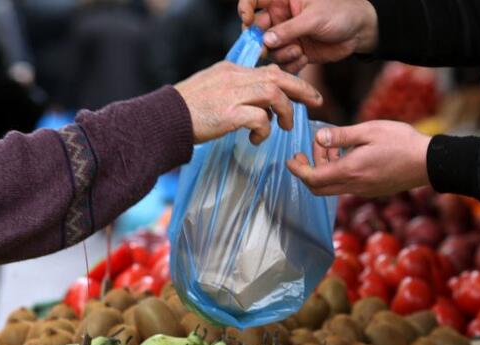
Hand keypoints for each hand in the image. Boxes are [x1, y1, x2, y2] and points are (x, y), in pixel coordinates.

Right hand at [176, 62, 322, 144]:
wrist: (163, 119)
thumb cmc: (186, 110)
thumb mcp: (212, 89)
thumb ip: (235, 90)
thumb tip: (260, 104)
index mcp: (231, 71)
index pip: (269, 71)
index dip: (291, 81)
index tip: (303, 93)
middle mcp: (234, 78)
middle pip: (279, 78)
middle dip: (302, 89)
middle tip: (316, 102)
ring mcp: (232, 95)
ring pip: (274, 95)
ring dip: (285, 113)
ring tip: (284, 127)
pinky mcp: (229, 114)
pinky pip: (260, 119)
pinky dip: (264, 130)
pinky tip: (256, 140)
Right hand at [238, 0, 377, 72]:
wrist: (360, 31)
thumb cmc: (340, 13)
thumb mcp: (314, 18)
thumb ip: (289, 29)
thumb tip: (265, 40)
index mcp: (281, 0)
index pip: (253, 1)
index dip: (245, 9)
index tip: (247, 20)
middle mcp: (281, 18)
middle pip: (256, 30)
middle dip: (260, 41)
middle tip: (267, 49)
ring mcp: (287, 36)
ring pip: (269, 49)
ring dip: (281, 54)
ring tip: (298, 51)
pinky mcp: (295, 52)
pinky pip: (283, 63)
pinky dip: (291, 64)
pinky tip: (304, 58)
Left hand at [287, 121, 431, 196]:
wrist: (429, 163)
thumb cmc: (401, 142)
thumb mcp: (369, 130)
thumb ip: (341, 136)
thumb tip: (318, 138)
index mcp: (350, 171)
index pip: (313, 178)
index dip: (297, 170)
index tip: (291, 159)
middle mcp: (354, 186)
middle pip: (318, 189)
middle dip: (307, 171)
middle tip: (309, 151)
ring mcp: (364, 191)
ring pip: (332, 187)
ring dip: (325, 170)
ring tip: (332, 147)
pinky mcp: (372, 190)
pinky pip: (346, 186)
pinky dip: (338, 173)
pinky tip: (348, 155)